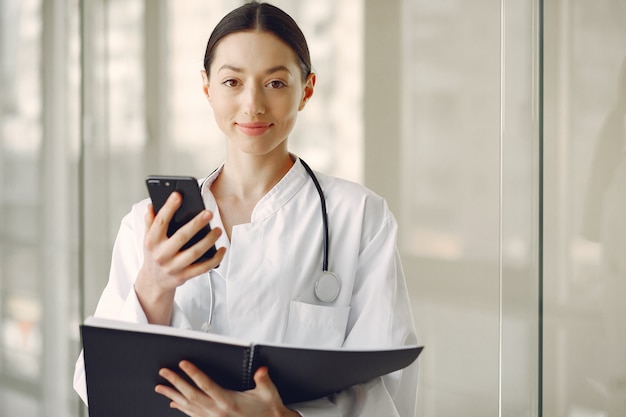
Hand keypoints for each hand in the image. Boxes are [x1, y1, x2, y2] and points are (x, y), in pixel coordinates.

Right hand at [135, 192, 225, 323]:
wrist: (153, 281)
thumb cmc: (154, 254)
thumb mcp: (148, 238)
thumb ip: (150, 222)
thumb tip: (152, 205)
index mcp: (152, 241)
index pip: (160, 222)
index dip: (168, 207)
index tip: (178, 195)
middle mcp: (161, 254)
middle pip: (181, 237)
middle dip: (196, 224)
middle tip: (209, 213)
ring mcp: (173, 267)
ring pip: (194, 253)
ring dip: (208, 241)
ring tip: (217, 230)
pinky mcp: (184, 276)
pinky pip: (202, 268)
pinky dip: (214, 259)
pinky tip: (222, 249)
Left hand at [155, 361, 299, 416]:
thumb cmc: (267, 409)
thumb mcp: (268, 392)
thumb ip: (263, 379)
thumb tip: (261, 370)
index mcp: (229, 401)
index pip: (206, 385)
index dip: (193, 373)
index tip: (183, 364)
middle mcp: (217, 411)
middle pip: (191, 395)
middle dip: (176, 382)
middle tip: (164, 372)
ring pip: (188, 406)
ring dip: (173, 395)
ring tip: (160, 387)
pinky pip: (192, 415)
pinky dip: (181, 408)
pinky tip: (173, 403)